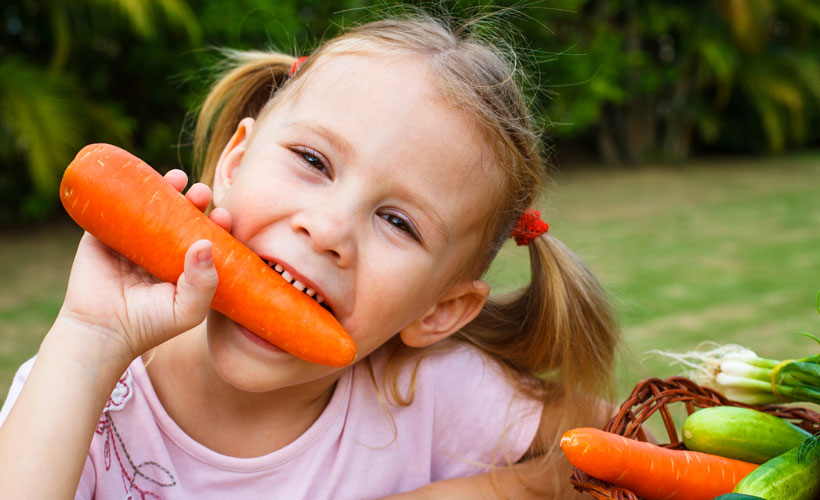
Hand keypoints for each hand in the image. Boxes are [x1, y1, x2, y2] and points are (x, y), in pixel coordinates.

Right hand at [54, 170, 231, 364]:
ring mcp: (132, 238)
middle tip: (201, 194)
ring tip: (179, 179)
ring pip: (150, 205)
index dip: (216, 222)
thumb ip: (204, 283)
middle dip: (195, 200)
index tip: (223, 216)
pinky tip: (139, 176)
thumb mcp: (188, 310)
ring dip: (166, 187)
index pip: (205, 235)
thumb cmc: (150, 325)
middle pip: (181, 214)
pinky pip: (114, 206)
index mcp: (184, 263)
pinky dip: (125, 188)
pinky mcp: (103, 234)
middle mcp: (160, 248)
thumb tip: (206, 244)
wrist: (102, 331)